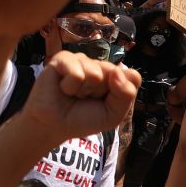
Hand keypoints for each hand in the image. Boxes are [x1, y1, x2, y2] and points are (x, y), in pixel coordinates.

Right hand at [20, 52, 140, 143]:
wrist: (54, 126)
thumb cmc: (82, 120)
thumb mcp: (113, 115)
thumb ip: (126, 95)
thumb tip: (119, 71)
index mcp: (112, 76)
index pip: (131, 76)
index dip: (120, 93)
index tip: (105, 103)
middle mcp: (97, 65)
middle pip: (113, 72)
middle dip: (100, 92)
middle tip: (85, 99)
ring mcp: (80, 60)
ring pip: (94, 72)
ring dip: (83, 91)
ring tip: (72, 94)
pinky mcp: (61, 60)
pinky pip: (76, 72)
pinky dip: (70, 87)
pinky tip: (62, 89)